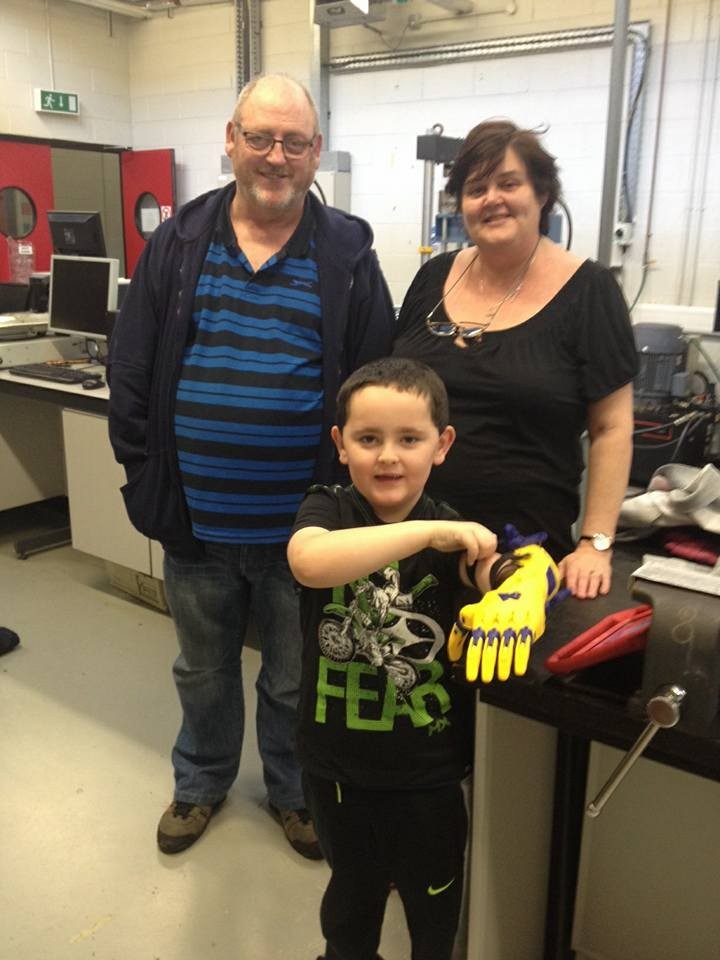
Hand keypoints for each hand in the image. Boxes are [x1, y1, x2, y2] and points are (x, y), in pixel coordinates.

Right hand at [427, 521, 496, 565]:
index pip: (494, 541)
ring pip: (486, 544)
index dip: (490, 551)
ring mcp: (470, 530)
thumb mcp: (467, 540)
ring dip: (481, 555)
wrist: (434, 533)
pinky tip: (468, 561)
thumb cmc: (449, 538)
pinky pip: (474, 547)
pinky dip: (472, 556)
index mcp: (479, 528)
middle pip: (492, 543)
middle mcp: (476, 527)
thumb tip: (491, 544)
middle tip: (477, 559)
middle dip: (486, 554)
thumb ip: (479, 541)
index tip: (481, 558)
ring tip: (473, 559)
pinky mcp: (462, 534)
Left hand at [448, 545, 559, 682]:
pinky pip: (524, 645)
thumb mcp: (475, 611)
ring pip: (507, 648)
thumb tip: (453, 654)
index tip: (472, 676)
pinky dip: (521, 659)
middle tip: (486, 678)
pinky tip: (518, 669)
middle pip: (491, 648)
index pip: (475, 643)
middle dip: (487, 666)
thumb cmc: (497, 603)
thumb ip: (461, 632)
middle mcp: (498, 620)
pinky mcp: (530, 624)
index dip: (473, 662)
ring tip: (501, 676)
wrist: (524, 585)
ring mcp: (514, 622)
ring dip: (503, 665)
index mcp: (483, 617)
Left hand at [558, 544, 611, 598]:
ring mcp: (597, 568)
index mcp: (574, 564)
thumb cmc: (578, 558)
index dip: (572, 583)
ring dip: (593, 588)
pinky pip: (607, 579)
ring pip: (595, 578)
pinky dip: (605, 586)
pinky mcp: (606, 571)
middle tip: (581, 596)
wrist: (594, 548)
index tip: (571, 591)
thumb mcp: (567, 561)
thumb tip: (555, 582)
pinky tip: (602, 591)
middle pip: (584, 577)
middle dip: (582, 588)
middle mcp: (586, 566)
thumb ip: (560, 572)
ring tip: (590, 595)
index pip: (572, 574)